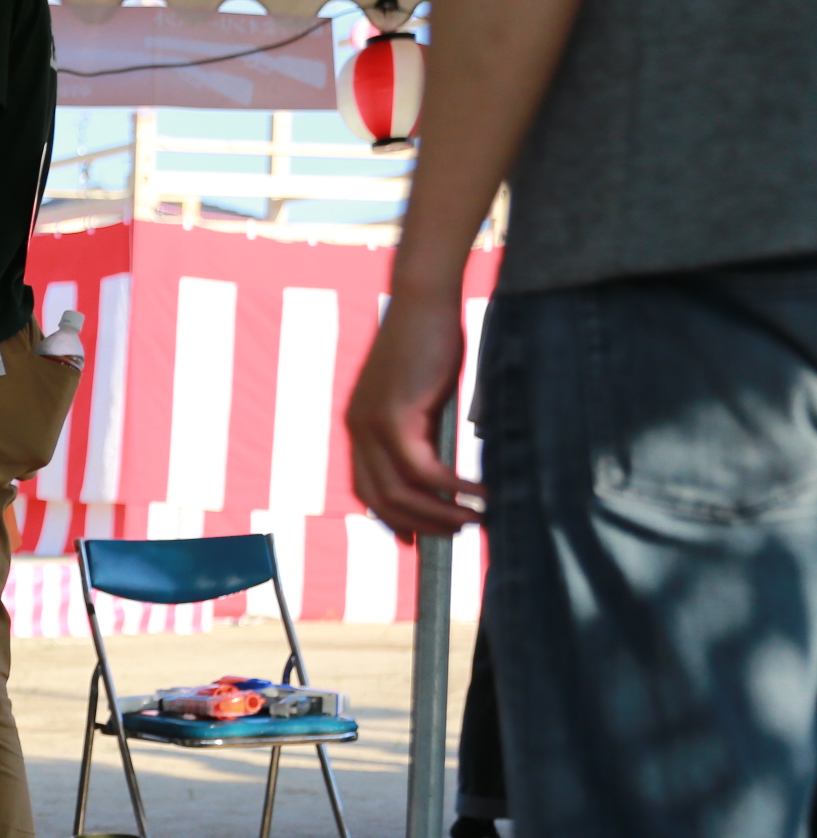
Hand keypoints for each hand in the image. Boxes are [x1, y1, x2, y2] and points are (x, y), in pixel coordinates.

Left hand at [347, 287, 485, 535]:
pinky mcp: (395, 416)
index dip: (389, 519)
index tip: (413, 539)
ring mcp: (371, 425)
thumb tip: (440, 469)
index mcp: (358, 426)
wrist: (424, 298)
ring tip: (473, 521)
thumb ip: (422, 430)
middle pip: (381, 500)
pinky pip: (423, 470)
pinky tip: (480, 494)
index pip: (366, 489)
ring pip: (401, 492)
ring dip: (439, 514)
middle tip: (455, 535)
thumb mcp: (421, 395)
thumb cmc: (430, 340)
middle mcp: (357, 429)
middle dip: (418, 525)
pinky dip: (452, 489)